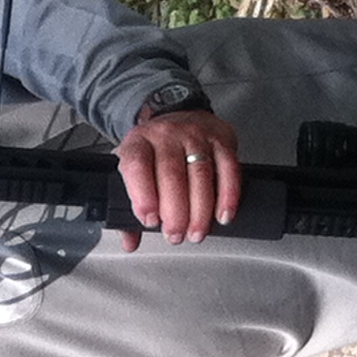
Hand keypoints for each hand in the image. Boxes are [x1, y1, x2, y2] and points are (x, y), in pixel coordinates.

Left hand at [116, 109, 241, 250]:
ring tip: (196, 232)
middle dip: (175, 213)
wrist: (181, 115)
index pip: (137, 166)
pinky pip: (228, 169)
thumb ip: (128, 207)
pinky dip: (228, 195)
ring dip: (200, 211)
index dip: (143, 196)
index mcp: (139, 143)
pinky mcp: (221, 140)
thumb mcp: (135, 170)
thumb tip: (130, 241)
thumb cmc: (156, 150)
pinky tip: (222, 214)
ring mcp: (195, 135)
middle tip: (175, 235)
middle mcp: (166, 135)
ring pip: (200, 175)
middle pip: (171, 175)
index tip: (150, 221)